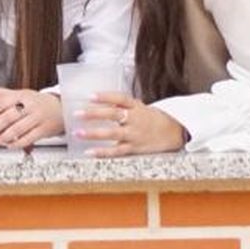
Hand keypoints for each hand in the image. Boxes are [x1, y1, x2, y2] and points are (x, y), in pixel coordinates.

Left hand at [0, 87, 64, 148]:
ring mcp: (37, 118)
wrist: (61, 108)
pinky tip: (9, 145)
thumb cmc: (37, 102)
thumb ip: (2, 94)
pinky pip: (28, 138)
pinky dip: (17, 143)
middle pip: (8, 118)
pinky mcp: (44, 129)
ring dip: (4, 137)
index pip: (2, 104)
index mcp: (22, 96)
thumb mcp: (21, 94)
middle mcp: (30, 106)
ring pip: (17, 129)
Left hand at [72, 91, 187, 155]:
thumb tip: (96, 99)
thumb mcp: (139, 106)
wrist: (173, 133)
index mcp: (136, 106)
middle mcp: (135, 119)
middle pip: (114, 114)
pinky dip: (103, 152)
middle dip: (94, 114)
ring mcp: (135, 134)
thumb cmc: (150, 118)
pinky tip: (89, 152)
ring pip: (113, 133)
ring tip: (77, 133)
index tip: (90, 96)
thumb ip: (120, 104)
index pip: (120, 98)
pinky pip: (117, 151)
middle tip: (76, 113)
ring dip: (94, 133)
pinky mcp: (135, 148)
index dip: (105, 96)